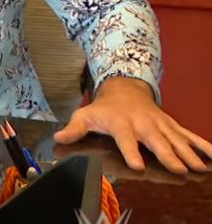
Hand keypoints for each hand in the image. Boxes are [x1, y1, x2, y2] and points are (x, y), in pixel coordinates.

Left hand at [53, 77, 211, 173]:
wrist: (124, 88)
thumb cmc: (104, 108)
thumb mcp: (85, 115)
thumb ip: (74, 129)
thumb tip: (58, 138)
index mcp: (122, 124)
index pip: (126, 139)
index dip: (131, 152)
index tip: (138, 165)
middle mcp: (143, 124)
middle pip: (156, 141)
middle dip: (168, 154)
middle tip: (179, 169)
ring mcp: (160, 124)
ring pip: (176, 139)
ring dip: (188, 153)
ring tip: (198, 167)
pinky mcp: (171, 125)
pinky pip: (189, 135)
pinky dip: (202, 145)